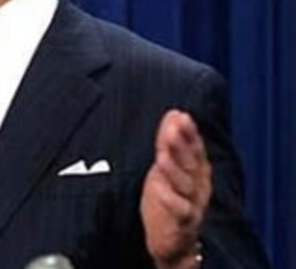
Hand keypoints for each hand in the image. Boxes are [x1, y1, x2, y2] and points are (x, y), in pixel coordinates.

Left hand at [141, 110, 210, 268]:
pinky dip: (169, 199)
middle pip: (191, 163)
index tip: (180, 115)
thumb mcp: (166, 166)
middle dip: (182, 145)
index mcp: (197, 171)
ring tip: (162, 155)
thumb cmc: (170, 198)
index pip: (195, 148)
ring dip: (174, 169)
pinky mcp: (183, 222)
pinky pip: (179, 209)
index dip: (188, 132)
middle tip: (173, 128)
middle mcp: (198, 186)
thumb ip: (168, 143)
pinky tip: (157, 187)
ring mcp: (192, 204)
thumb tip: (174, 114)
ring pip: (186, 185)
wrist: (172, 241)